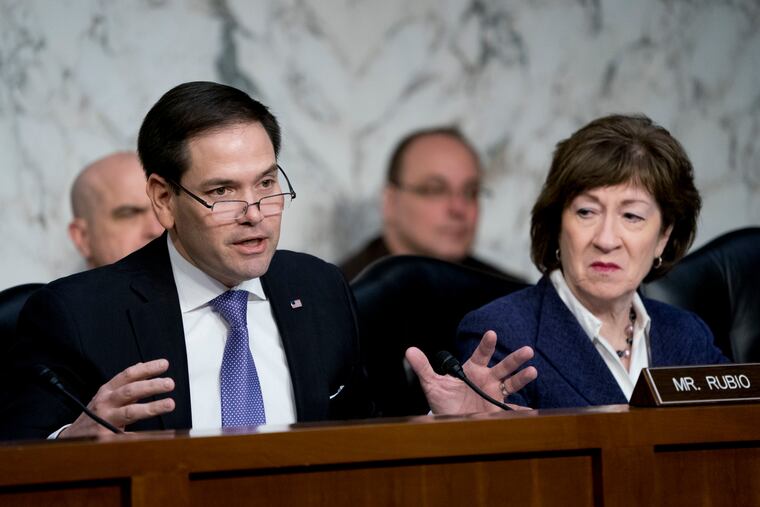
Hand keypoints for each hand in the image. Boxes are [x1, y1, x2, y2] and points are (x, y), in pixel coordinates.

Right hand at [60, 359, 175, 437]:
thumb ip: (124, 383)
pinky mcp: (107, 439)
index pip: (128, 375)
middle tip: (170, 383)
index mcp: (107, 391)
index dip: (146, 368)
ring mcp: (105, 421)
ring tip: (169, 404)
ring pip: (130, 412)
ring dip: (152, 407)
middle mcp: (105, 403)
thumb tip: (142, 366)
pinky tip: (164, 435)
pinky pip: (131, 437)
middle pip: (130, 391)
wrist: (71, 439)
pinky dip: (148, 436)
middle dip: (151, 386)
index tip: (164, 364)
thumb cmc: (94, 415)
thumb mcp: (105, 395)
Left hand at [405, 330, 536, 414]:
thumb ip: (423, 367)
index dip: (486, 344)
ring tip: (532, 371)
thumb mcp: (432, 384)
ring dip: (522, 377)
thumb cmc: (444, 400)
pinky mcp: (497, 409)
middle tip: (527, 351)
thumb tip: (409, 350)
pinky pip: (511, 409)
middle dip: (515, 358)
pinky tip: (531, 411)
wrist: (449, 420)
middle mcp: (486, 379)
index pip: (481, 354)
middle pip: (503, 366)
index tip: (491, 334)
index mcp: (472, 370)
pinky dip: (521, 411)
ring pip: (511, 383)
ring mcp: (494, 393)